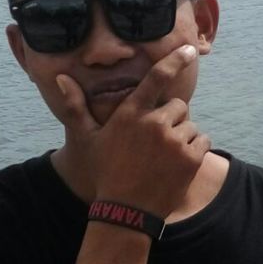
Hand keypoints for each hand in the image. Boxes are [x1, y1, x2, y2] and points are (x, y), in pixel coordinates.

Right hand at [56, 44, 210, 217]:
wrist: (126, 212)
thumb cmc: (105, 173)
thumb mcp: (87, 139)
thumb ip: (76, 106)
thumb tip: (60, 77)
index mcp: (131, 114)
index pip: (156, 78)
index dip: (174, 61)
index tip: (189, 51)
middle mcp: (154, 123)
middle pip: (178, 106)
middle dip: (171, 119)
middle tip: (157, 142)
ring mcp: (174, 141)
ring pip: (190, 126)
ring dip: (182, 138)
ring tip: (164, 158)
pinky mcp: (190, 159)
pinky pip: (202, 142)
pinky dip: (194, 151)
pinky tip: (177, 165)